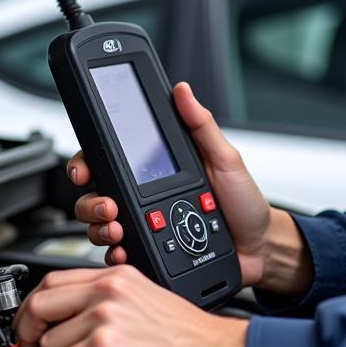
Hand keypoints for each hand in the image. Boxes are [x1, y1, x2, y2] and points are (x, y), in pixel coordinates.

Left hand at [12, 264, 247, 346]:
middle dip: (26, 333)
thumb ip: (107, 303)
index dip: (32, 308)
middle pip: (38, 303)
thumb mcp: (146, 302)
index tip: (29, 327)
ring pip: (48, 344)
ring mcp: (106, 316)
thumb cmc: (191, 340)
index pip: (53, 280)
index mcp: (118, 275)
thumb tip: (67, 321)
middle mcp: (109, 289)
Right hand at [68, 81, 312, 293]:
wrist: (260, 248)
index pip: (110, 160)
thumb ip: (202, 125)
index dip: (88, 163)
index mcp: (157, 171)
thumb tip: (183, 91)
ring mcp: (146, 227)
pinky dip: (115, 255)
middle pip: (96, 195)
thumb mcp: (225, 158)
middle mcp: (144, 197)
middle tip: (107, 206)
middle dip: (91, 201)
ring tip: (116, 229)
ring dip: (100, 228)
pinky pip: (120, 255)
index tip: (85, 170)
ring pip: (101, 227)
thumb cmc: (244, 202)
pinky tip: (123, 252)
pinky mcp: (150, 253)